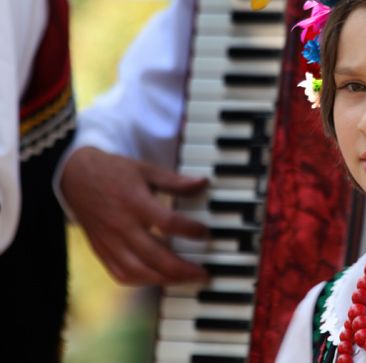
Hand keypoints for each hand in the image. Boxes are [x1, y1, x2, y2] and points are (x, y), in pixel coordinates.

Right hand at [61, 147, 209, 284]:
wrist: (74, 176)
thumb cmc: (113, 172)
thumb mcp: (146, 170)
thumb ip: (174, 181)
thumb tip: (202, 183)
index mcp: (135, 203)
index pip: (167, 223)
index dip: (190, 230)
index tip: (205, 233)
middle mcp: (122, 226)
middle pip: (154, 255)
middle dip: (182, 269)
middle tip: (203, 273)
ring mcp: (109, 242)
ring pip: (138, 271)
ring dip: (165, 280)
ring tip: (186, 279)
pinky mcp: (101, 251)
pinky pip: (120, 275)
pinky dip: (142, 281)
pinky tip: (158, 280)